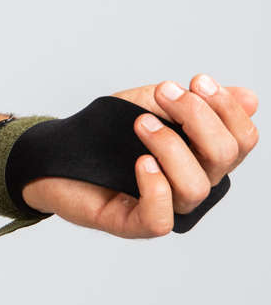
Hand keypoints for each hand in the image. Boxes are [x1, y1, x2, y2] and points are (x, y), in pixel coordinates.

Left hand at [22, 74, 258, 237]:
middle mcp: (189, 184)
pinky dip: (156, 187)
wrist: (54, 153)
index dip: (227, 108)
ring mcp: (163, 206)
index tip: (196, 80)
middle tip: (162, 92)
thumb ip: (196, 104)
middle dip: (197, 116)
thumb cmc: (104, 133)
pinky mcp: (133, 223)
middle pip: (224, 156)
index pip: (240, 139)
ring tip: (140, 124)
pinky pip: (162, 218)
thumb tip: (250, 99)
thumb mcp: (150, 107)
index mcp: (201, 157)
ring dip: (171, 145)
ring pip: (196, 185)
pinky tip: (141, 163)